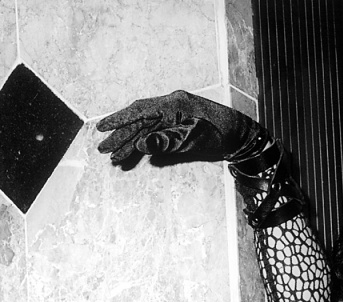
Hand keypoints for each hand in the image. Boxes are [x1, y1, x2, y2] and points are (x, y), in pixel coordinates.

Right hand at [97, 90, 257, 164]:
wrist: (241, 135)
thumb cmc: (222, 134)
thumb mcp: (194, 139)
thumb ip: (167, 142)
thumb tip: (141, 145)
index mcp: (173, 103)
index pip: (139, 110)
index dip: (118, 120)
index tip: (102, 129)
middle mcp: (171, 106)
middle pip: (139, 121)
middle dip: (121, 136)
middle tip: (103, 150)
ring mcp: (175, 116)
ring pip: (146, 130)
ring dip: (131, 143)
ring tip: (114, 156)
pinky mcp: (179, 126)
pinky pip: (157, 134)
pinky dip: (145, 144)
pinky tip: (135, 152)